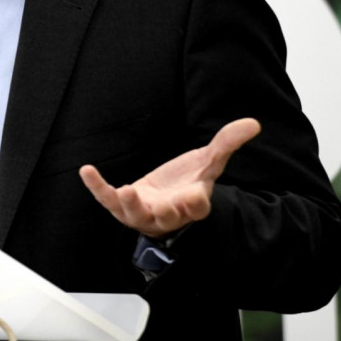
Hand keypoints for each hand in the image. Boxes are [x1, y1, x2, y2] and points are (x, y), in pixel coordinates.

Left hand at [79, 117, 260, 237]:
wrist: (166, 196)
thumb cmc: (189, 181)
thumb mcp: (209, 161)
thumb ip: (227, 142)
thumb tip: (253, 123)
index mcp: (192, 204)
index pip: (196, 208)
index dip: (195, 204)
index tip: (196, 197)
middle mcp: (167, 213)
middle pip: (168, 217)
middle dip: (168, 212)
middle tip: (168, 205)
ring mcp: (143, 212)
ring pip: (135, 214)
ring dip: (130, 204)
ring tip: (126, 191)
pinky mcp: (122, 206)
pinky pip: (107, 200)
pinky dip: (97, 187)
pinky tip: (87, 171)